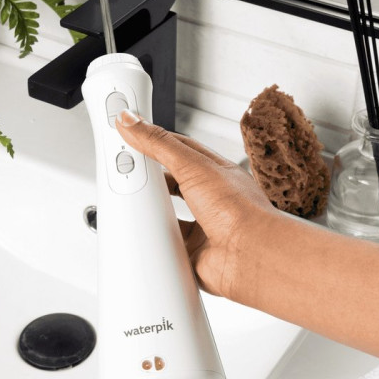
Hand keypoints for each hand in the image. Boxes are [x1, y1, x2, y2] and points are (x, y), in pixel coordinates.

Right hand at [115, 111, 276, 300]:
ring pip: (171, 215)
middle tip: (127, 169)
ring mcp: (204, 226)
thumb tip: (133, 122)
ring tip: (136, 203)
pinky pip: (171, 246)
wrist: (250, 256)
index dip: (152, 140)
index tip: (130, 133)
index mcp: (214, 172)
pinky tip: (150, 237)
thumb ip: (160, 144)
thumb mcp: (192, 166)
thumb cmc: (239, 211)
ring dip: (154, 211)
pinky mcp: (196, 253)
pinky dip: (158, 241)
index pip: (177, 148)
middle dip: (151, 177)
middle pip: (172, 182)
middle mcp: (211, 199)